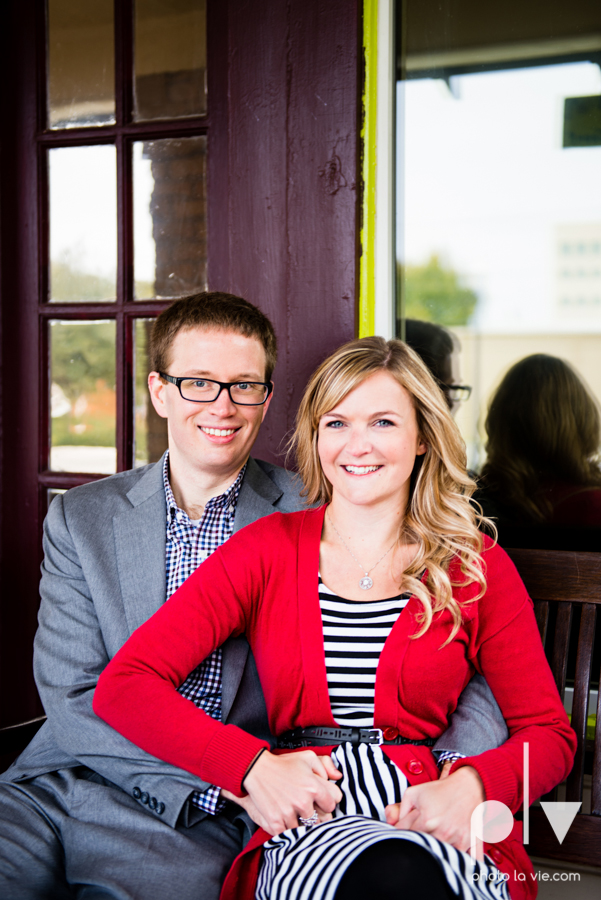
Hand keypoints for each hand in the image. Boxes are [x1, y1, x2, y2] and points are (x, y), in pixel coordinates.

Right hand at [224, 750, 341, 835]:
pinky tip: (287, 822)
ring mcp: (289, 813)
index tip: (321, 801)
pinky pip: (288, 834)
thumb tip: (337, 777)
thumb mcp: (307, 756)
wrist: (256, 769)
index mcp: (313, 787)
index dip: (327, 802)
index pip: (332, 804)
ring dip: (302, 824)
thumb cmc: (282, 763)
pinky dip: (288, 830)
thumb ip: (326, 765)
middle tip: (308, 810)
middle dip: (316, 815)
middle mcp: (303, 802)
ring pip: (304, 829)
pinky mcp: (276, 822)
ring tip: (296, 815)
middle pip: (319, 820)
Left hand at [385, 765, 484, 854]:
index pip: (407, 837)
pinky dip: (454, 862)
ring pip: (439, 855)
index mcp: (427, 820)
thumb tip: (392, 826)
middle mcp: (442, 832)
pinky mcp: (469, 844)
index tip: (405, 831)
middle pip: (422, 848)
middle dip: (417, 844)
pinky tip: (448, 856)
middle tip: (418, 838)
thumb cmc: (439, 791)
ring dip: (433, 852)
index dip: (403, 834)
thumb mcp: (413, 793)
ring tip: (432, 842)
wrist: (468, 787)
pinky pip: (462, 861)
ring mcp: (457, 840)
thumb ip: (400, 810)